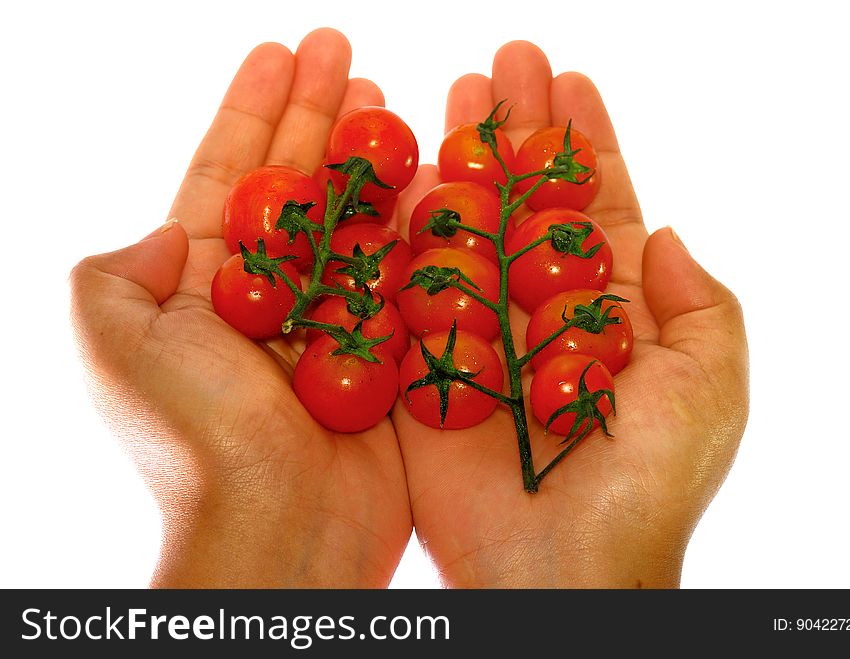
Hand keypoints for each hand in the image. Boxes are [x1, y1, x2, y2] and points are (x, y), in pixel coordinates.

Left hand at [69, 29, 411, 587]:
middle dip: (318, 117)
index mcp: (199, 287)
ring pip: (355, 220)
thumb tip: (171, 226)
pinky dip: (414, 223)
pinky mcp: (385, 352)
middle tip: (345, 53)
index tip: (281, 52)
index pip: (228, 176)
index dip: (252, 110)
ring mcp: (331, 322)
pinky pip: (402, 273)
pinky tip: (428, 173)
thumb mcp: (111, 340)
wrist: (278, 529)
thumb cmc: (194, 437)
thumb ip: (116, 269)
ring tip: (388, 99)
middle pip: (297, 185)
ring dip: (370, 158)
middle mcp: (267, 299)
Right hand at [392, 41, 748, 587]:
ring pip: (471, 226)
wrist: (557, 564)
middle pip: (528, 200)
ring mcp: (481, 330)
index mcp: (612, 310)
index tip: (571, 79)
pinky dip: (411, 228)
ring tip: (457, 92)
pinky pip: (415, 283)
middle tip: (507, 62)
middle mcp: (543, 310)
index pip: (596, 205)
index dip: (586, 141)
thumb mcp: (707, 387)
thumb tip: (667, 231)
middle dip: (520, 131)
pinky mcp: (426, 359)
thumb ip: (699, 306)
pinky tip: (410, 170)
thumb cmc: (644, 480)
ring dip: (465, 159)